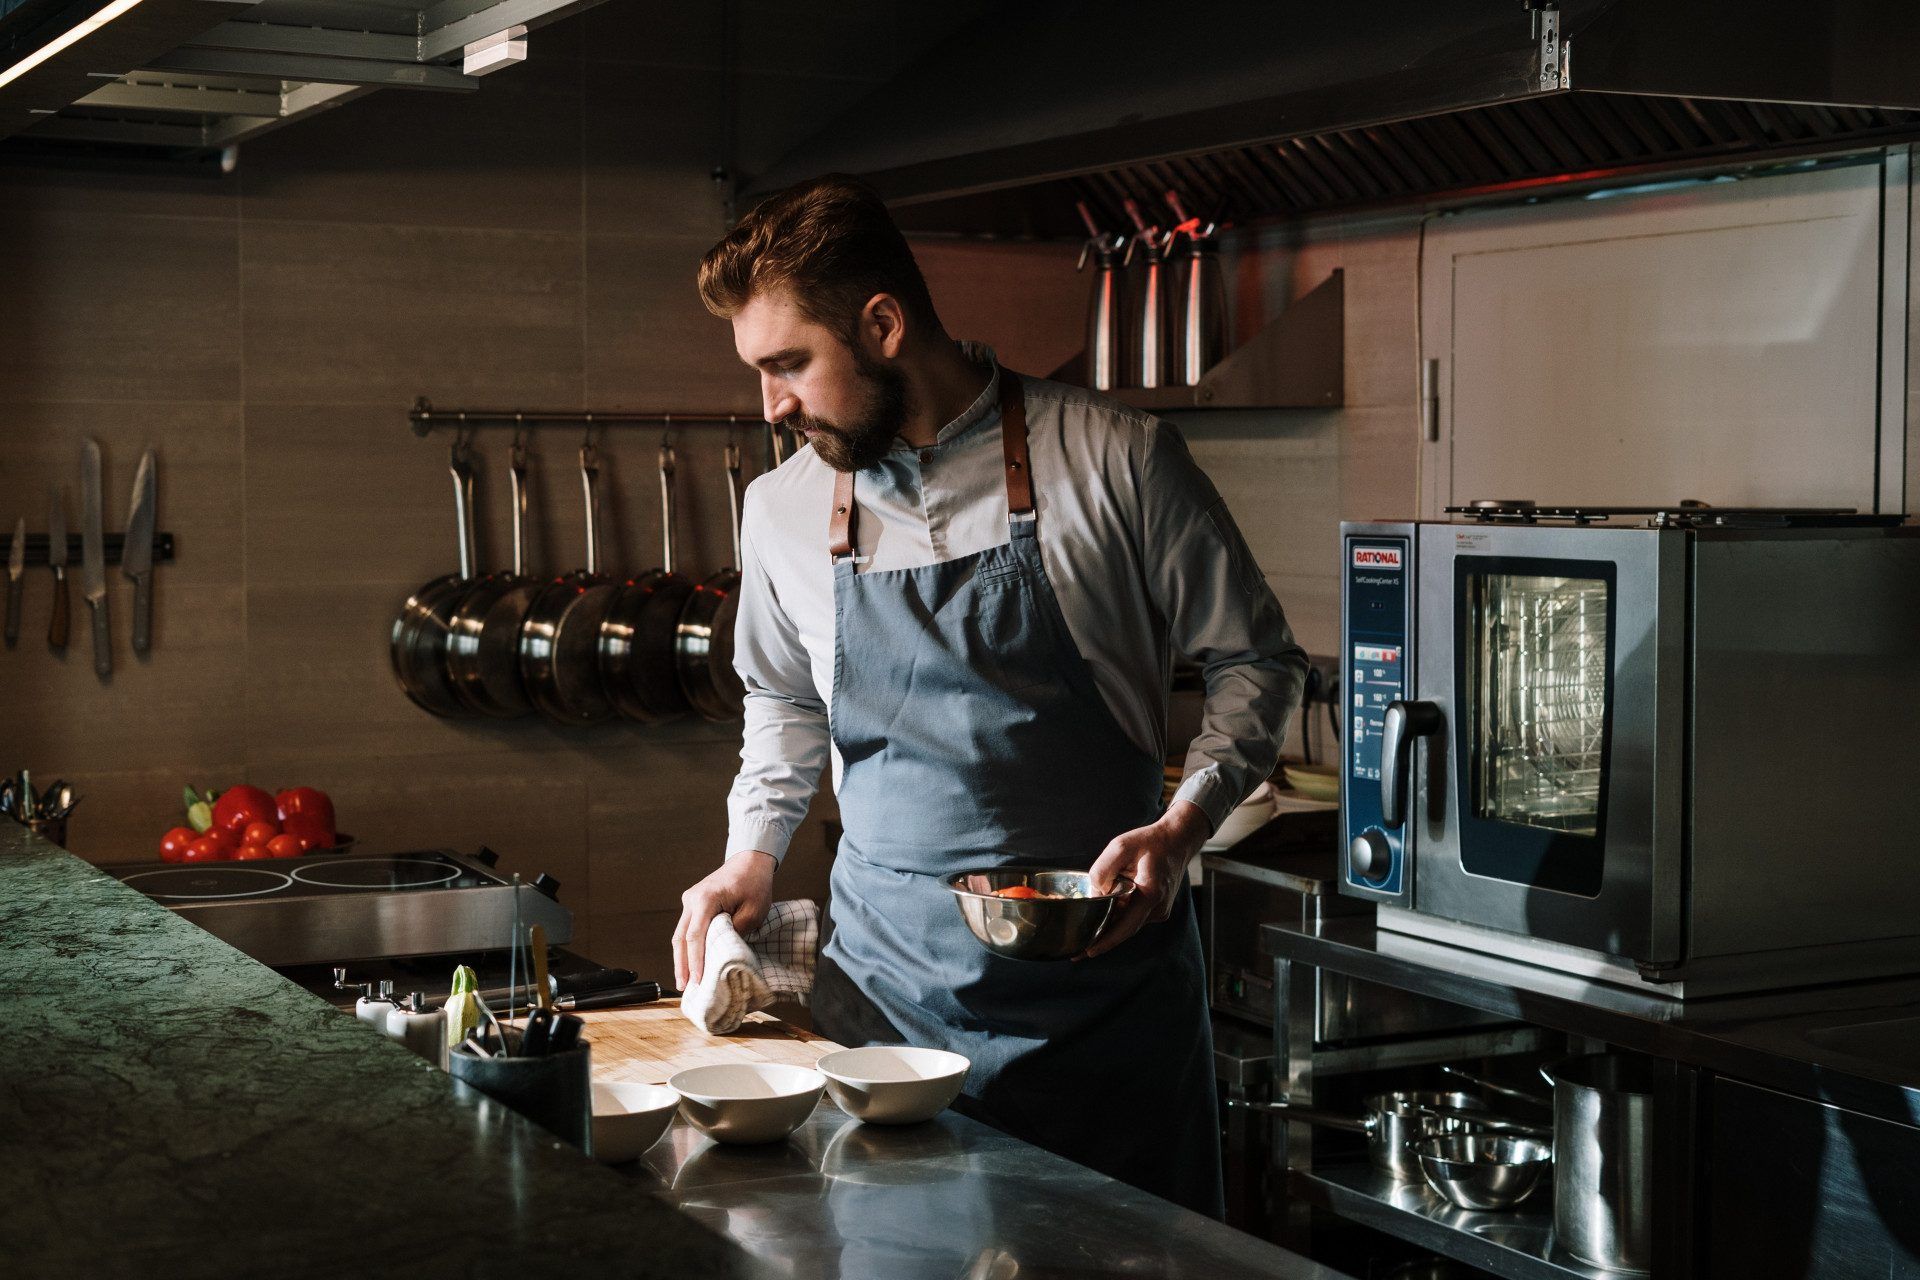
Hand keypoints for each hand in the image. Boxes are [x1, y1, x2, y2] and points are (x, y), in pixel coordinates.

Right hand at [673, 850, 776, 989]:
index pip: (695, 936)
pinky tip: (690, 963)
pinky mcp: (693, 904)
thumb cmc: (754, 883)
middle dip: (682, 964)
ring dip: (682, 958)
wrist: (750, 861)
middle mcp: (692, 899)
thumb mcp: (754, 911)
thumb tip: (722, 952)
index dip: (695, 961)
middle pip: (681, 938)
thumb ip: (736, 931)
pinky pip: (687, 928)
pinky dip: (688, 947)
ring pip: (680, 934)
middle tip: (683, 987)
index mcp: (706, 899)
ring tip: (684, 981)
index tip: (697, 980)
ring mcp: (690, 901)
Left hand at [1078, 801, 1211, 959]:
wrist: (1177, 840)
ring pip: (1128, 924)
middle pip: (1125, 930)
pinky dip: (1119, 916)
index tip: (1088, 952)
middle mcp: (1158, 908)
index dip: (1106, 942)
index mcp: (1151, 894)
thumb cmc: (1150, 842)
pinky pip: (1134, 917)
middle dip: (1101, 939)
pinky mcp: (1157, 909)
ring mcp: (1160, 911)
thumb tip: (1094, 894)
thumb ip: (1103, 869)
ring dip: (1110, 925)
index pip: (1125, 927)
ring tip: (1086, 931)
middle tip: (1077, 951)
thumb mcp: (1121, 846)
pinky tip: (1105, 912)